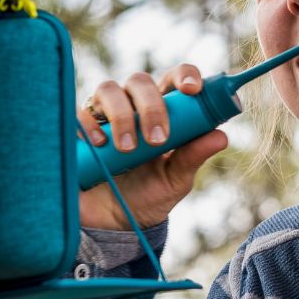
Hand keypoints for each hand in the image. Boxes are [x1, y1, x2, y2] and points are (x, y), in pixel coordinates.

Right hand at [76, 64, 227, 230]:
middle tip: (157, 139)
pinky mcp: (77, 128)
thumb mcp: (175, 180)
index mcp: (163, 111)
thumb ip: (193, 157)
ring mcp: (102, 114)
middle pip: (140, 81)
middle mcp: (132, 105)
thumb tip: (221, 137)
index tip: (192, 90)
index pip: (174, 79)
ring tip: (127, 148)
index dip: (184, 75)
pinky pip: (79, 112)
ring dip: (121, 115)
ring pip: (109, 89)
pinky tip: (100, 144)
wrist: (112, 223)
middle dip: (151, 106)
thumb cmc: (148, 195)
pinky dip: (90, 124)